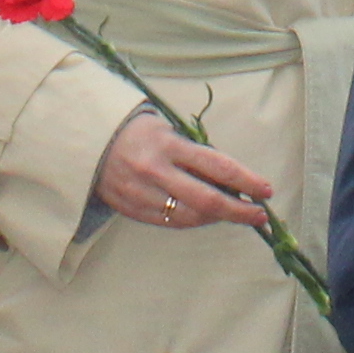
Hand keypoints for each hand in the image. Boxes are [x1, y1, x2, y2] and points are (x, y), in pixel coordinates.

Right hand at [95, 111, 273, 234]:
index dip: (247, 181)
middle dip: (239, 210)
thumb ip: (194, 153)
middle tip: (259, 214)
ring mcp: (142, 194)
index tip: (265, 190)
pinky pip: (171, 223)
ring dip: (217, 218)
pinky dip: (193, 221)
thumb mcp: (167, 130)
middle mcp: (156, 171)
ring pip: (191, 217)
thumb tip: (230, 179)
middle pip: (208, 201)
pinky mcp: (132, 210)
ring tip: (233, 213)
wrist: (88, 142)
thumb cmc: (136, 131)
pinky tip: (206, 216)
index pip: (218, 167)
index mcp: (168, 145)